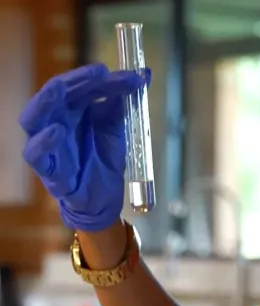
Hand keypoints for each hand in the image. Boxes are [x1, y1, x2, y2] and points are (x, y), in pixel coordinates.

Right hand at [20, 63, 149, 231]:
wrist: (105, 196)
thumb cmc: (103, 157)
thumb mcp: (116, 127)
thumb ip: (124, 102)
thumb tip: (144, 74)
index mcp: (70, 109)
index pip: (78, 86)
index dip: (98, 78)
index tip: (128, 75)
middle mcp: (54, 121)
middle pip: (55, 94)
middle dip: (74, 81)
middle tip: (98, 73)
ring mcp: (48, 145)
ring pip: (33, 118)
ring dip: (45, 101)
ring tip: (58, 88)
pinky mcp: (49, 170)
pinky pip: (36, 155)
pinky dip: (43, 142)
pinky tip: (56, 131)